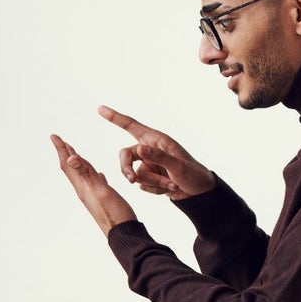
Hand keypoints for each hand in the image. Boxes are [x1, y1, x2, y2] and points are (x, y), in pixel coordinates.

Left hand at [51, 134, 137, 233]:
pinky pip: (95, 183)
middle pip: (72, 168)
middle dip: (66, 153)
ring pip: (82, 175)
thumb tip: (70, 158)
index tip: (54, 135)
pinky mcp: (103, 200)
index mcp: (83, 186)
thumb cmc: (114, 214)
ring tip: (76, 154)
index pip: (68, 163)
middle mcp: (85, 191)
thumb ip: (87, 173)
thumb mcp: (100, 190)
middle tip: (60, 141)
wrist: (123, 235)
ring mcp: (93, 196)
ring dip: (79, 162)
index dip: (61, 148)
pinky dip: (94, 175)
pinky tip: (99, 175)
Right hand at [101, 106, 215, 200]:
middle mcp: (149, 150)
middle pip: (126, 156)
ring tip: (172, 184)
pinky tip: (170, 188)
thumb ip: (158, 157)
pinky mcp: (149, 179)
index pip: (131, 126)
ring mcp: (149, 165)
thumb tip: (139, 149)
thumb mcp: (178, 166)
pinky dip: (155, 190)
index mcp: (155, 140)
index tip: (100, 109)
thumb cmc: (193, 174)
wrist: (199, 192)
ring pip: (136, 175)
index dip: (115, 118)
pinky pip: (142, 186)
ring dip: (153, 183)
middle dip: (127, 169)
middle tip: (131, 180)